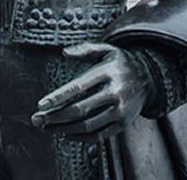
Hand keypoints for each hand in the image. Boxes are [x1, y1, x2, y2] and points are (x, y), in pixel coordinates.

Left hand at [31, 42, 150, 142]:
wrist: (150, 78)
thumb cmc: (120, 62)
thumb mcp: (106, 49)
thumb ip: (85, 49)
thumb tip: (64, 53)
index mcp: (108, 72)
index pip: (78, 87)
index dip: (58, 97)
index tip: (41, 105)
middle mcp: (115, 92)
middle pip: (80, 109)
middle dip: (55, 117)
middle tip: (36, 120)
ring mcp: (120, 110)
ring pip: (87, 125)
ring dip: (63, 129)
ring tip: (47, 128)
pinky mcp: (122, 124)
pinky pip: (98, 135)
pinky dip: (79, 137)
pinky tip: (65, 134)